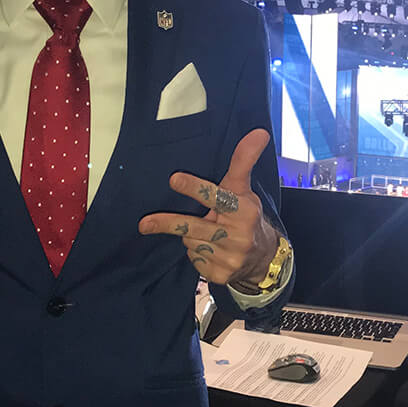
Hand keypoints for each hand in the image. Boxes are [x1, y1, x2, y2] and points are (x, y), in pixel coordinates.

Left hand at [137, 128, 278, 287]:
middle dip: (169, 223)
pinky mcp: (218, 275)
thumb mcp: (244, 189)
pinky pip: (194, 260)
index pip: (216, 197)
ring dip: (189, 236)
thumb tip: (259, 131)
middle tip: (144, 223)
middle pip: (194, 227)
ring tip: (204, 231)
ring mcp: (228, 258)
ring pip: (190, 243)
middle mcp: (237, 235)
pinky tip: (207, 248)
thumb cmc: (246, 216)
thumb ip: (243, 161)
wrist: (263, 258)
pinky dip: (196, 253)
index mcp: (243, 210)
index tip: (173, 179)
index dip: (195, 188)